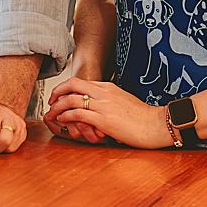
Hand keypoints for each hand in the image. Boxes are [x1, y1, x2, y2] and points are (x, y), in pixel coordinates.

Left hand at [44, 78, 171, 149]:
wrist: (157, 125)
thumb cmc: (143, 117)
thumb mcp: (124, 102)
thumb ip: (109, 101)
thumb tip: (98, 107)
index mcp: (108, 87)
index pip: (81, 81)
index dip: (65, 88)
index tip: (58, 96)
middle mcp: (104, 92)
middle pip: (72, 84)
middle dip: (56, 92)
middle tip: (50, 102)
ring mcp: (103, 105)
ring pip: (71, 99)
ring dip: (57, 107)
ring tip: (51, 115)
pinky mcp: (103, 119)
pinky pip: (78, 113)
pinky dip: (66, 116)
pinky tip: (63, 121)